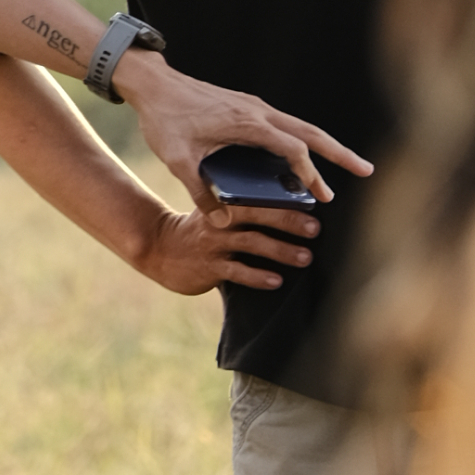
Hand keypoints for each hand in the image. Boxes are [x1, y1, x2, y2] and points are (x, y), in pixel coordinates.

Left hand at [113, 53, 372, 213]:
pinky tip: (304, 159)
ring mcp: (255, 107)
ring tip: (348, 165)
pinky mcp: (248, 107)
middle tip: (367, 171)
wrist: (154, 83)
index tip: (317, 195)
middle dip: (340, 152)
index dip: (307, 173)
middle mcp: (258, 112)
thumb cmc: (164, 118)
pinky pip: (286, 125)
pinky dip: (303, 141)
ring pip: (301, 127)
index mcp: (247, 123)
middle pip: (311, 132)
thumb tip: (222, 223)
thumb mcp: (177, 159)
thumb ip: (200, 191)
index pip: (292, 149)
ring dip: (325, 146)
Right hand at [132, 200, 325, 297]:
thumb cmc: (201, 229)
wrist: (160, 249)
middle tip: (314, 228)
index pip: (254, 194)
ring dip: (281, 250)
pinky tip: (276, 280)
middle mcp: (218, 219)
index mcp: (222, 200)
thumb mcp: (215, 210)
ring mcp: (213, 243)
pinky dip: (258, 276)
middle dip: (288, 220)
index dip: (281, 197)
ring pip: (251, 243)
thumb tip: (291, 207)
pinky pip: (237, 272)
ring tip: (305, 257)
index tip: (309, 199)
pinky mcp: (209, 267)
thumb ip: (243, 208)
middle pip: (256, 215)